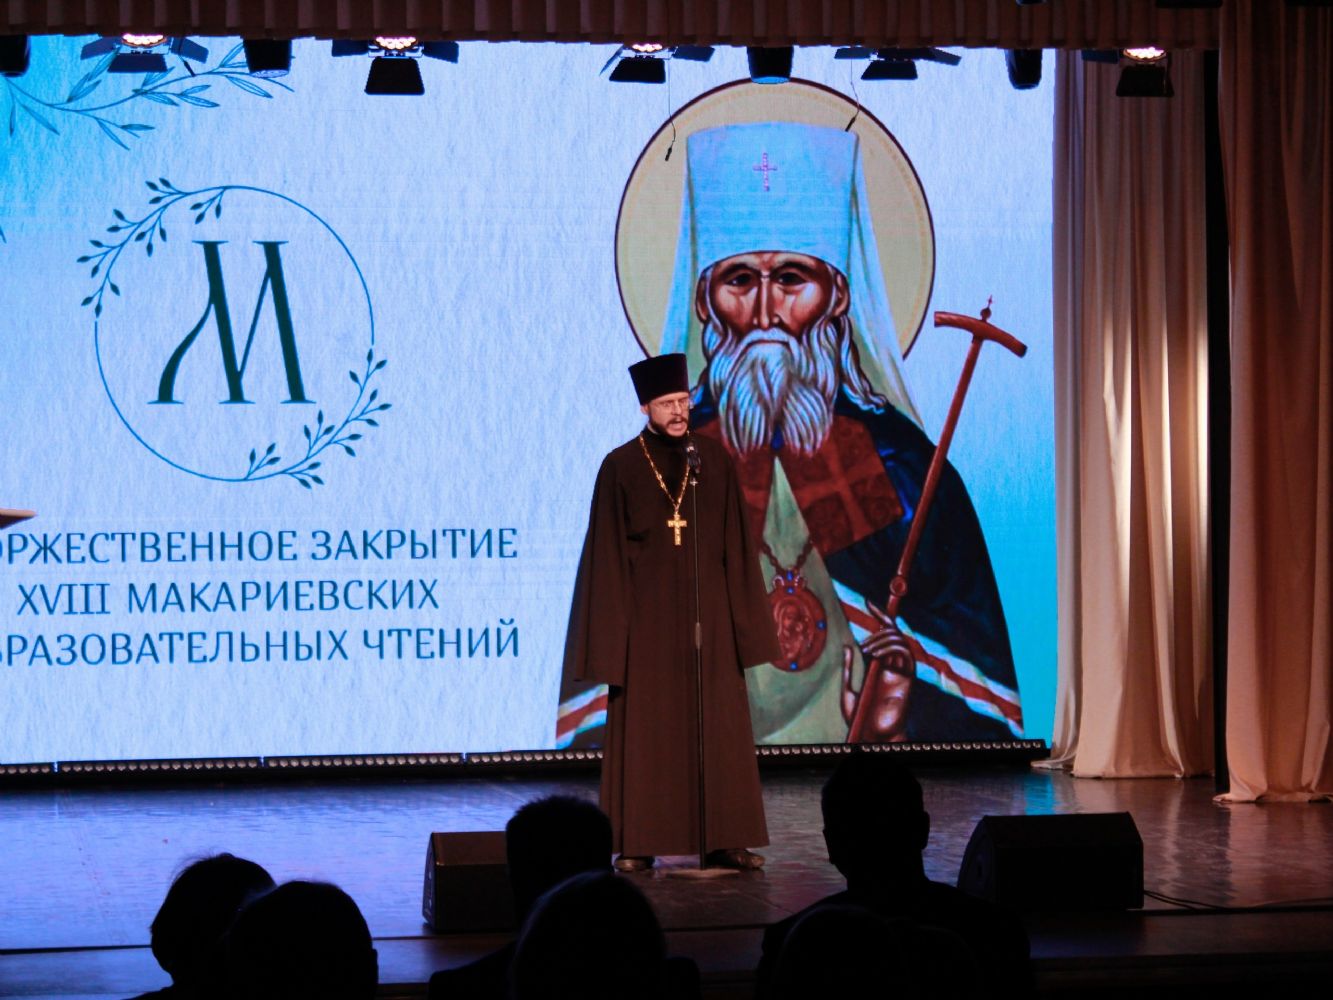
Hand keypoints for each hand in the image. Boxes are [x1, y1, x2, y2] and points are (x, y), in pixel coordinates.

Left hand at [841, 602, 914, 742]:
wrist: (872, 736)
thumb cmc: (860, 719)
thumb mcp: (847, 690)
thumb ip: (848, 670)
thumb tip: (848, 646)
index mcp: (880, 666)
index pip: (884, 634)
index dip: (880, 616)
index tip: (868, 602)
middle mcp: (893, 665)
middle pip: (894, 633)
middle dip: (881, 629)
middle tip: (864, 644)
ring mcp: (901, 671)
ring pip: (900, 640)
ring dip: (884, 639)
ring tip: (867, 650)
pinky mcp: (908, 678)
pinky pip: (905, 654)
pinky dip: (890, 647)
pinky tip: (875, 655)